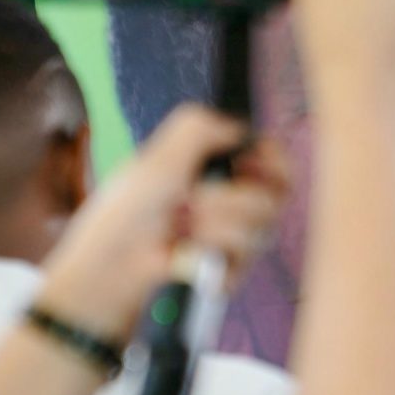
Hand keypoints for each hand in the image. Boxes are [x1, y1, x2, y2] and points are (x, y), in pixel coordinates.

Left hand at [34, 107, 290, 341]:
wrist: (118, 257)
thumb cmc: (132, 205)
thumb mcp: (160, 155)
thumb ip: (200, 128)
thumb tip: (238, 129)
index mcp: (225, 166)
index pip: (276, 158)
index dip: (270, 161)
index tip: (245, 166)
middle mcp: (240, 198)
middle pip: (276, 195)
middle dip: (231, 200)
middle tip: (193, 202)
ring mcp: (240, 234)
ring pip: (262, 228)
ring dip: (215, 228)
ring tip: (182, 229)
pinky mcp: (234, 266)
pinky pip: (245, 260)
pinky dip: (211, 257)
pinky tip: (187, 254)